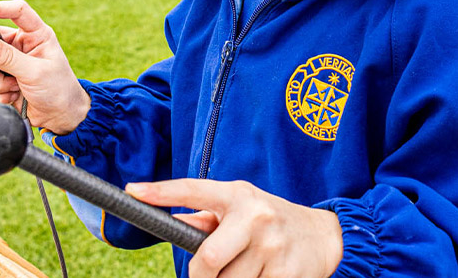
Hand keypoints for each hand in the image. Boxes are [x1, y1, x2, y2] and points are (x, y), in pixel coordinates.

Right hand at [0, 0, 90, 132]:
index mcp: (35, 35)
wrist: (59, 118)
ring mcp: (8, 62)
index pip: (17, 12)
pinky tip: (14, 98)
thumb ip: (10, 59)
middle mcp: (19, 45)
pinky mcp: (0, 80)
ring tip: (16, 89)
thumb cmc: (57, 90)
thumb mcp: (36, 72)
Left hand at [125, 179, 342, 277]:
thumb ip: (205, 216)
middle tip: (206, 274)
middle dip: (200, 275)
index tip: (133, 191)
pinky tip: (262, 275)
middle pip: (207, 260)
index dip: (160, 192)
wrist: (324, 236)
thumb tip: (173, 224)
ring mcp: (272, 246)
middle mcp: (254, 216)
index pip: (192, 189)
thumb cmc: (268, 220)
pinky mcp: (287, 273)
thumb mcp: (239, 208)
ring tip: (245, 268)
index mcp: (236, 195)